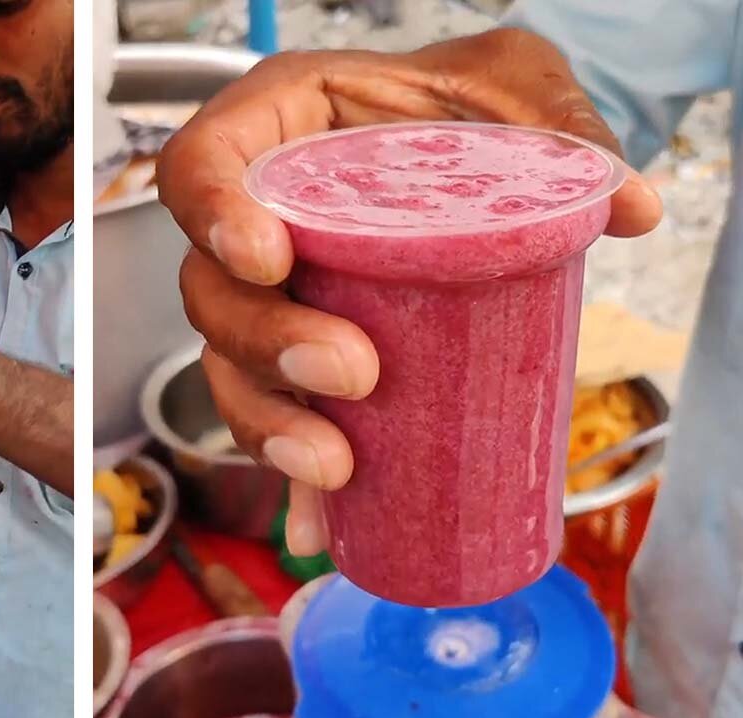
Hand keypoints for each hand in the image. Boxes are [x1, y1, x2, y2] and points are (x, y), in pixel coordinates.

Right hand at [158, 29, 664, 555]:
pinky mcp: (296, 353)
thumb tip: (625, 207)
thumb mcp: (503, 88)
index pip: (200, 164)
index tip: (269, 259)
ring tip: (335, 467)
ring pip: (226, 365)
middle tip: (351, 373)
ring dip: (266, 424)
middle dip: (264, 343)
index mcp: (278, 129)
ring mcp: (270, 294)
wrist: (456, 147)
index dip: (211, 214)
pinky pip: (274, 414)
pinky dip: (290, 474)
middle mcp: (254, 217)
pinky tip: (323, 520)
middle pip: (208, 288)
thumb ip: (555, 127)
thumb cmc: (453, 103)